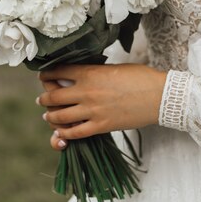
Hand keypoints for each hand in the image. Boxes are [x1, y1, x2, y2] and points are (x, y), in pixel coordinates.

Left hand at [36, 64, 167, 145]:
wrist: (159, 96)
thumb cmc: (140, 77)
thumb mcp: (113, 68)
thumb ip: (94, 72)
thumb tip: (81, 75)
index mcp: (89, 73)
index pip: (58, 72)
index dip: (47, 74)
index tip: (44, 76)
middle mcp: (86, 91)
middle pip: (53, 96)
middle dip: (45, 97)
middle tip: (42, 99)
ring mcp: (92, 110)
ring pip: (60, 116)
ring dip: (50, 116)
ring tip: (48, 115)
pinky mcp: (101, 126)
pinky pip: (75, 132)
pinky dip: (64, 133)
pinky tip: (60, 132)